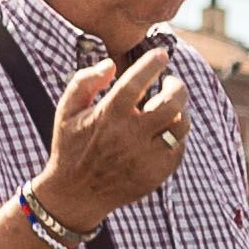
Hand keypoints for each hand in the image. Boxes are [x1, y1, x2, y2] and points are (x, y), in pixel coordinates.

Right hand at [28, 46, 196, 233]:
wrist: (76, 194)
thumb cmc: (71, 146)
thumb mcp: (67, 110)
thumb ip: (85, 81)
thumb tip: (112, 64)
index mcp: (108, 115)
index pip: (137, 81)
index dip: (152, 63)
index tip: (161, 54)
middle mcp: (130, 136)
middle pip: (172, 103)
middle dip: (177, 86)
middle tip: (171, 82)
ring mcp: (147, 156)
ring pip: (181, 125)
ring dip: (180, 110)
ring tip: (170, 106)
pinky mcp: (158, 173)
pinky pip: (179, 147)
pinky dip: (176, 134)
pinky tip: (165, 129)